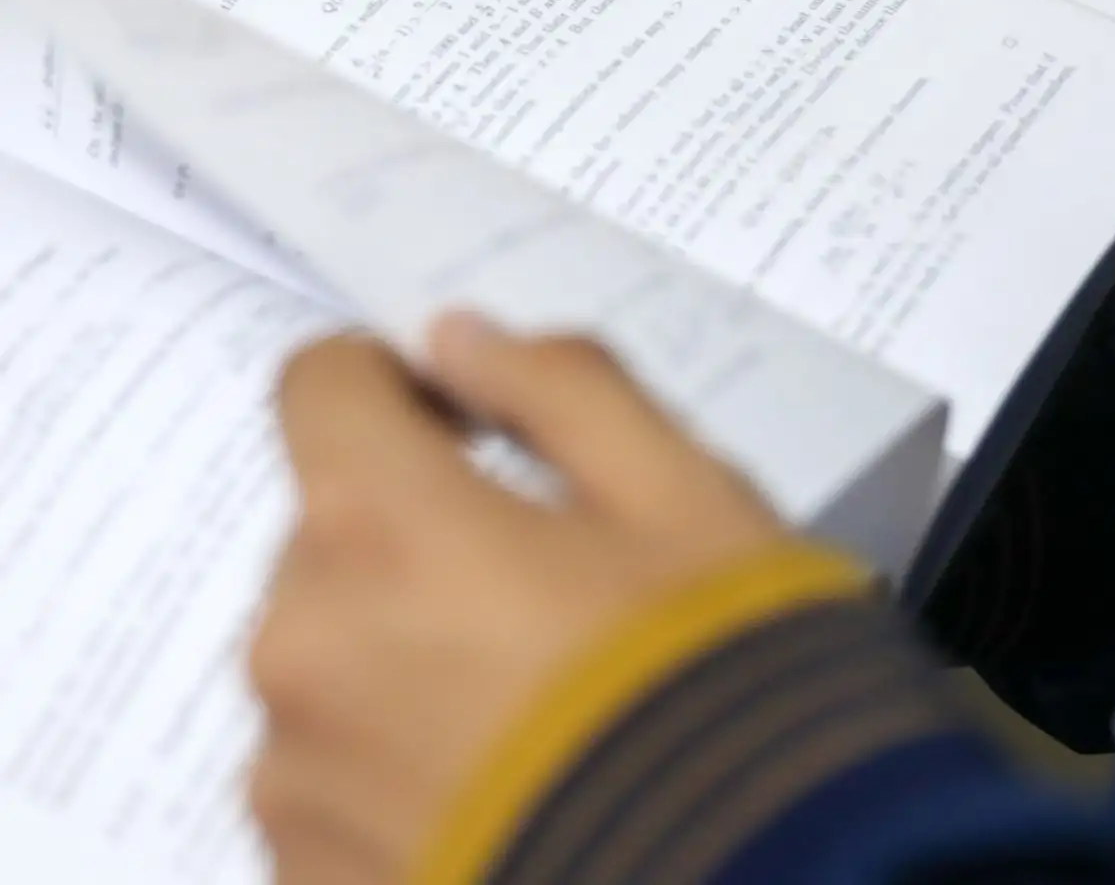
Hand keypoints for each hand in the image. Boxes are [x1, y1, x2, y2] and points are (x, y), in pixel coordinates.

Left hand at [248, 316, 782, 883]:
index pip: (321, 384)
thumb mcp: (686, 495)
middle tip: (550, 586)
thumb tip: (468, 343)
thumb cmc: (724, 689)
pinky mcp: (312, 871)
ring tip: (538, 707)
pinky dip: (399, 764)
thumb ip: (563, 388)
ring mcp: (297, 779)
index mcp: (385, 526)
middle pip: (330, 532)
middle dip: (421, 533)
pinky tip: (509, 782)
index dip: (396, 381)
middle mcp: (304, 647)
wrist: (758, 881)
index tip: (461, 416)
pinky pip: (332, 777)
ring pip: (329, 658)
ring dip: (407, 653)